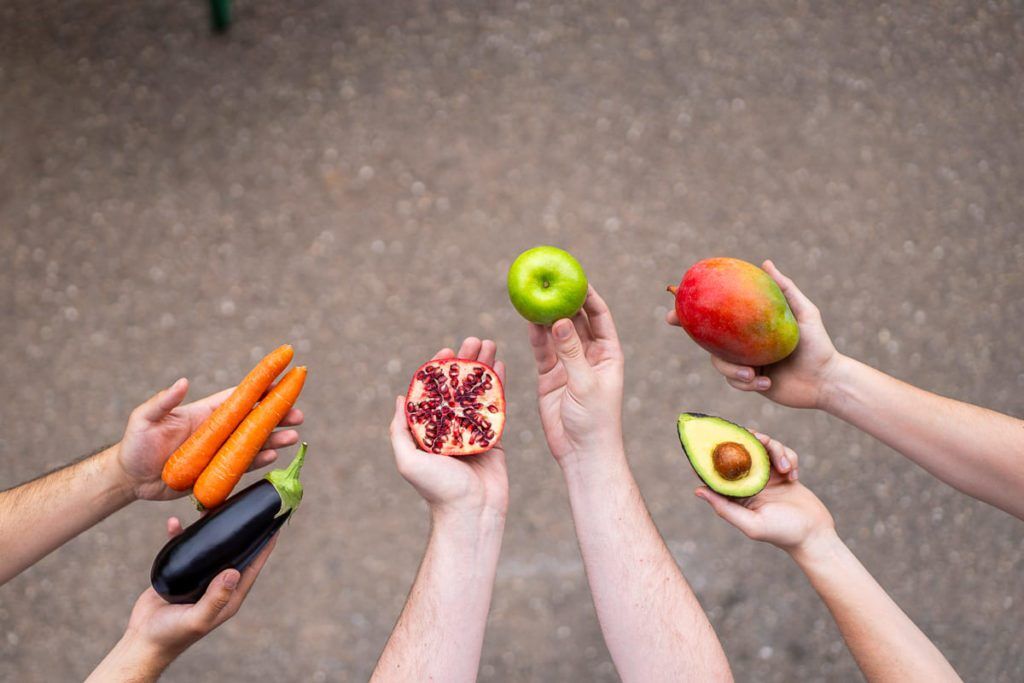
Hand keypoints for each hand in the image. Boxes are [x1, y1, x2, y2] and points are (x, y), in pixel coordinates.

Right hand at [91, 518, 277, 679]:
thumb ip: (216, 599)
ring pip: (211, 547)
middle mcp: (219, 583)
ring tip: (214, 507)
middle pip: (235, 551)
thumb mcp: (197, 619)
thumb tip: (234, 572)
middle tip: (246, 506)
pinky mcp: (181, 572)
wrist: (143, 639)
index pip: (253, 565)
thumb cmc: (172, 635)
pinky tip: (174, 523)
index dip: (265, 545)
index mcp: (230, 595)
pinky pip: (184, 548)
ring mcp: (200, 577)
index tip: (275, 523)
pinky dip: (180, 535)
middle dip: (241, 531)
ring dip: (211, 528)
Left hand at [117, 378, 303, 500]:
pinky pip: (243, 466)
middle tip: (299, 415)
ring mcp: (221, 452)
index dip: (262, 388)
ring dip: (274, 439)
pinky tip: (273, 456)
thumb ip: (163, 401)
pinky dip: (259, 461)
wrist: (132, 479)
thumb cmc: (136, 444)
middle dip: (278, 415)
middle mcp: (219, 431)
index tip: (284, 379)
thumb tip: (183, 382)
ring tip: (293, 437)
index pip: (240, 397)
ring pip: (254, 443)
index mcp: (207, 413)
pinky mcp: (219, 473)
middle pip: (255, 420)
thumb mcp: (144, 419)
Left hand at [390, 338, 508, 516]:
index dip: (440, 367)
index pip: (434, 390)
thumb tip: (400, 398)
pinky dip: (499, 385)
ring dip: (484, 366)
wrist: (471, 514)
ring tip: (492, 343)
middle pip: (459, 385)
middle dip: (467, 360)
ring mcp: (473, 430)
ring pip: (479, 391)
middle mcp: (450, 426)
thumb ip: (400, 430)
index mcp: (429, 429)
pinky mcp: (494, 438)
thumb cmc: (438, 490)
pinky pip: (496, 407)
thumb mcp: (408, 460)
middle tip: (475, 338)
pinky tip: (502, 366)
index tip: (448, 350)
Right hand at [528, 286, 624, 467]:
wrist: (581, 452)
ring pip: (556, 333)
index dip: (589, 296)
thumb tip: (560, 319)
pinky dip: (536, 336)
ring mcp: (569, 364)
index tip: (575, 278)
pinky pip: (542, 350)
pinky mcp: (551, 376)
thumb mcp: (586, 383)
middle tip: (550, 281)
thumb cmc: (595, 420)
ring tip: (534, 295)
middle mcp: (589, 355)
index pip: (600, 316)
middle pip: (576, 320)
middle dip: (564, 301)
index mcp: (609, 353)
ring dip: (547, 316)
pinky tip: (528, 319)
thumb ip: (572, 351)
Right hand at [667, 260, 841, 409]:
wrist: (826, 381)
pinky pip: (735, 383)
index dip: (696, 310)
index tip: (676, 303)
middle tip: (674, 323)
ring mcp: (745, 363)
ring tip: (753, 375)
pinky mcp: (750, 383)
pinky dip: (748, 384)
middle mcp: (745, 343)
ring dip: (733, 370)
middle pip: (711, 339)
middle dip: (693, 334)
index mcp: (752, 326)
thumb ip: (785, 289)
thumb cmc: (818, 344)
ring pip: (720, 364)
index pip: (721, 316)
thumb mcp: (803, 313)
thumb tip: (764, 263)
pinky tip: (767, 383)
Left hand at [695, 433, 833, 552]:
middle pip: (743, 450)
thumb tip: (697, 490)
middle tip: (760, 439)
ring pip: (764, 447)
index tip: (714, 437)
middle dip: (751, 441)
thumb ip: (725, 508)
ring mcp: (767, 475)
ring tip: (786, 469)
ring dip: (776, 450)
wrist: (815, 535)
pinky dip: (789, 458)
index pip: (718, 470)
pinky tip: (794, 476)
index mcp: (736, 495)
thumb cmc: (783, 533)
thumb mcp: (751, 524)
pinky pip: (782, 453)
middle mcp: (749, 482)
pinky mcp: (783, 473)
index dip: (714, 453)